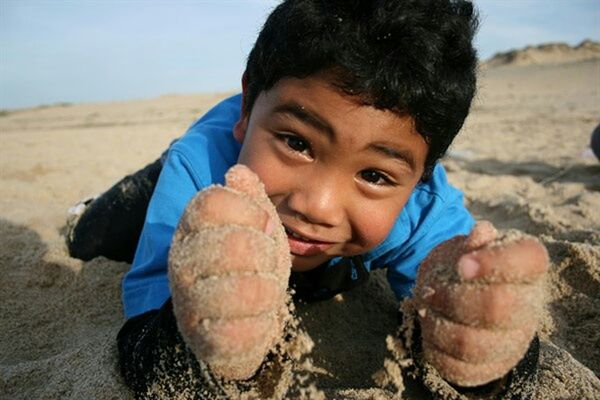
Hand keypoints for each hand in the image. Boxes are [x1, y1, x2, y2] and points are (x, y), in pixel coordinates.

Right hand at [168, 164, 290, 379]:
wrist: (237, 321)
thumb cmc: (248, 265)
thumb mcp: (255, 226)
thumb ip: (250, 198)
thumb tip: (239, 171)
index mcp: (194, 228)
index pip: (212, 202)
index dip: (248, 210)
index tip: (264, 224)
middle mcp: (183, 262)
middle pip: (231, 245)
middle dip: (263, 253)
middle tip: (265, 262)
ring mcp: (190, 302)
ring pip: (239, 291)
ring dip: (266, 290)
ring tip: (264, 291)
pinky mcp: (205, 339)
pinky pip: (239, 332)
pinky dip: (260, 323)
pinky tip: (259, 317)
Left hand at [413, 221, 547, 386]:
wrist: (457, 298)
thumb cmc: (461, 267)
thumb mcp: (462, 247)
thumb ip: (471, 243)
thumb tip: (482, 233)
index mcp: (527, 267)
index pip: (529, 260)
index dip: (495, 262)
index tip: (462, 263)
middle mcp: (529, 306)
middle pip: (497, 308)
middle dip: (453, 299)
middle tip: (429, 292)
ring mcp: (512, 341)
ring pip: (473, 344)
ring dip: (438, 326)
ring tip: (426, 310)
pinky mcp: (491, 367)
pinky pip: (460, 368)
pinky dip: (435, 348)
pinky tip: (430, 330)